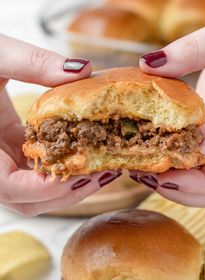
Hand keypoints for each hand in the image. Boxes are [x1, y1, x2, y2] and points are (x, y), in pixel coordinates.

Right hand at [0, 35, 120, 215]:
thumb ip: (32, 62)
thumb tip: (83, 69)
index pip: (10, 187)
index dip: (46, 189)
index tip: (83, 174)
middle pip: (28, 199)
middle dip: (67, 192)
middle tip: (102, 174)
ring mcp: (1, 159)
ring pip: (33, 191)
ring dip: (68, 184)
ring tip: (100, 168)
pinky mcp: (10, 149)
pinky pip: (36, 170)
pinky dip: (60, 167)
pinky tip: (83, 153)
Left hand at [135, 12, 204, 208]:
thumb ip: (199, 50)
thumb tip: (149, 63)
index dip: (199, 186)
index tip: (164, 179)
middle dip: (176, 188)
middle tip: (142, 174)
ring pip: (196, 178)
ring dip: (167, 177)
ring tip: (137, 166)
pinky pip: (186, 158)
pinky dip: (167, 160)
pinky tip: (145, 148)